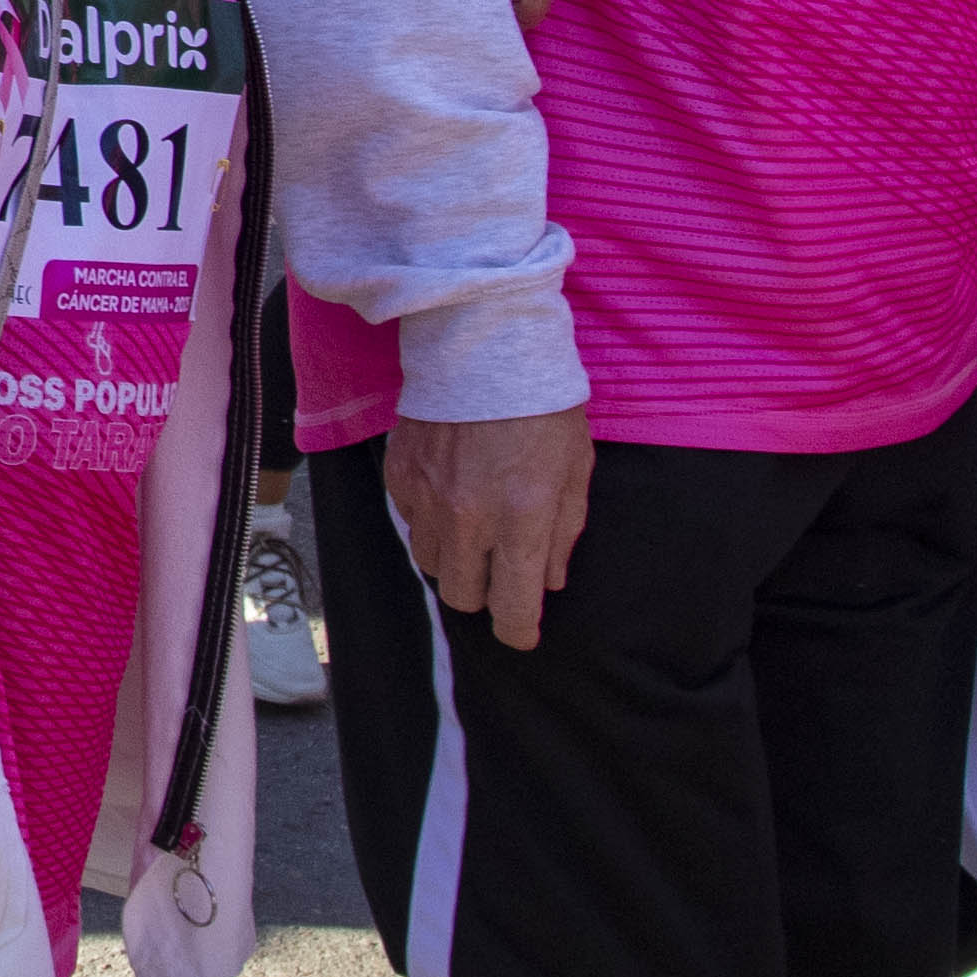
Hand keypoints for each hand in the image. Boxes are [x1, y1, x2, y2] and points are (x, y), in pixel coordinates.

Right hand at [384, 402, 591, 652]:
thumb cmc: (542, 405)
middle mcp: (468, 518)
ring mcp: (427, 498)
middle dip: (485, 596)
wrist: (483, 345)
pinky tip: (450, 496)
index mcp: (520, 519)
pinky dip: (431, 523)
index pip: (513, 607)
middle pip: (463, 597)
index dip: (520, 632)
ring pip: (430, 565)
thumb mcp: (575, 469)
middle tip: (500, 573)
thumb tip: (549, 579)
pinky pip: (410, 524)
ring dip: (454, 561)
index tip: (524, 631)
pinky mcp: (400, 476)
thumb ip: (562, 531)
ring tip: (473, 533)